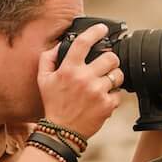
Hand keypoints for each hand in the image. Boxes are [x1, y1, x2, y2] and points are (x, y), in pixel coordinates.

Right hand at [35, 22, 121, 138]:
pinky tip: (102, 98)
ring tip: (105, 82)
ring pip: (118, 74)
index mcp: (68, 69)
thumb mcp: (43, 79)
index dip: (95, 31)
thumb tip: (60, 44)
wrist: (62, 132)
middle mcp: (84, 78)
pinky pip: (118, 93)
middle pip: (110, 57)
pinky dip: (113, 95)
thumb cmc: (54, 104)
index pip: (83, 43)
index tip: (102, 29)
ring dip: (113, 76)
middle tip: (105, 64)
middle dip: (109, 59)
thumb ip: (48, 58)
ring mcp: (97, 92)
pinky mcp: (107, 104)